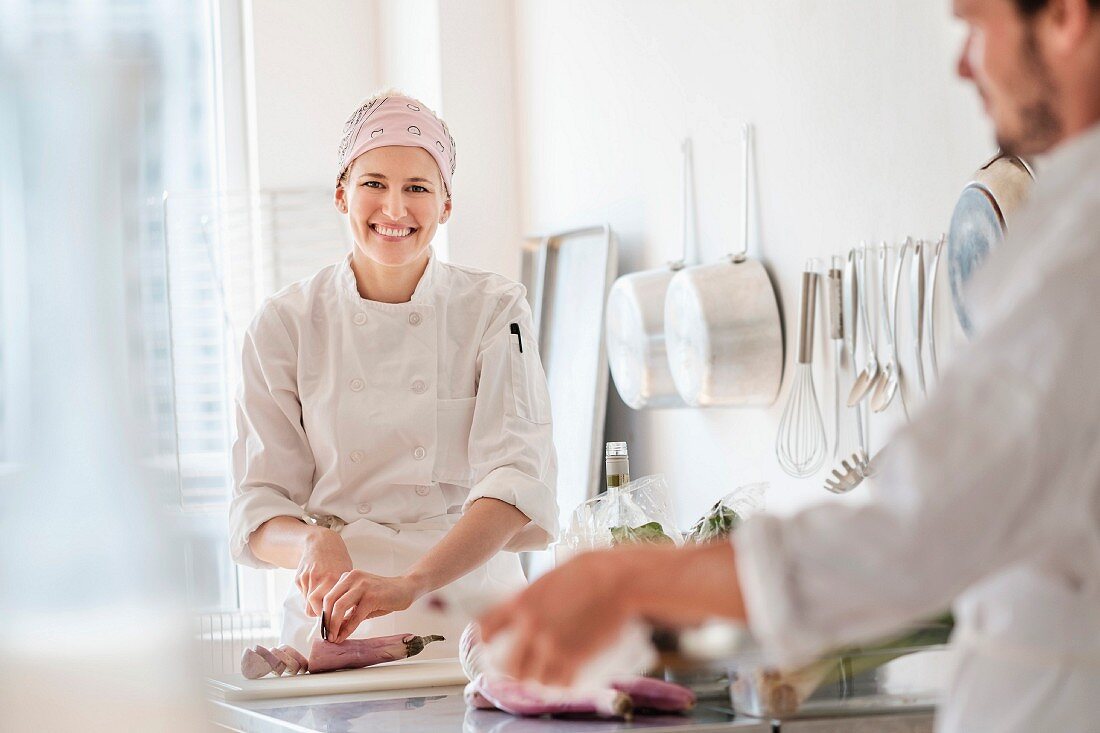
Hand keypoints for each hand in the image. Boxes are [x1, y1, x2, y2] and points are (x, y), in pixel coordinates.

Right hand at [296, 528, 352, 617]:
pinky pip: (303, 595)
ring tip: (322, 606)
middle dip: (320, 617)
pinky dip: (309, 597)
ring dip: (314, 608)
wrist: (321, 543)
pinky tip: (316, 591)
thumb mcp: (346, 574)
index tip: (334, 625)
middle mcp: (321, 578)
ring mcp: (308, 578)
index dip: (331, 618)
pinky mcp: (299, 577)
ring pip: (307, 604)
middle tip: (327, 619)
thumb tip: (343, 614)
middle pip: (314, 609)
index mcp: (336, 578)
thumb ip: (344, 592)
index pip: (330, 607)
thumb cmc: (337, 560)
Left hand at [323, 571, 425, 642]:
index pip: (328, 595)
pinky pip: (355, 615)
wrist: (405, 588)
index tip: (323, 628)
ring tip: (333, 637)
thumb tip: (334, 628)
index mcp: (348, 577)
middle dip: (326, 620)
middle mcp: (353, 578)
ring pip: (339, 606)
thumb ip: (347, 611)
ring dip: (333, 625)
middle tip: (326, 635)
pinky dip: (348, 628)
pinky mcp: (371, 596)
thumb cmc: (384, 595)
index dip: (323, 613)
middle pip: (329, 600)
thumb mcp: (361, 600)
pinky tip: (345, 636)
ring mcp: (362, 586)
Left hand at [477, 549, 638, 686]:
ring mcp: (552, 646)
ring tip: (544, 674)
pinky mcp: (575, 659)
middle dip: (511, 670)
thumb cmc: (593, 569)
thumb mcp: (553, 575)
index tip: (491, 643)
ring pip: (532, 679)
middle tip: (519, 668)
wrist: (621, 580)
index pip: (487, 628)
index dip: (486, 639)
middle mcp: (531, 627)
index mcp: (521, 602)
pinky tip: (564, 679)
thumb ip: (536, 594)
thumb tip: (531, 603)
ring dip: (537, 679)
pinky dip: (561, 684)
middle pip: (507, 664)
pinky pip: (559, 684)